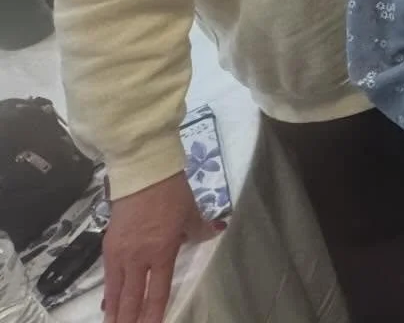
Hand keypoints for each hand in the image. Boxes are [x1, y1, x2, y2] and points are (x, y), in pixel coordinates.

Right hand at [102, 171, 221, 322]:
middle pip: (132, 297)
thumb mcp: (191, 213)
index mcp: (161, 251)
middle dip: (129, 320)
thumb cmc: (171, 194)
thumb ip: (201, 229)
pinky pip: (108, 276)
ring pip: (116, 291)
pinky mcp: (108, 245)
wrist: (142, 174)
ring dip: (115, 312)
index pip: (157, 292)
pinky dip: (109, 292)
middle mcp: (138, 257)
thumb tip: (216, 231)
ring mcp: (120, 252)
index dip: (154, 314)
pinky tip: (108, 303)